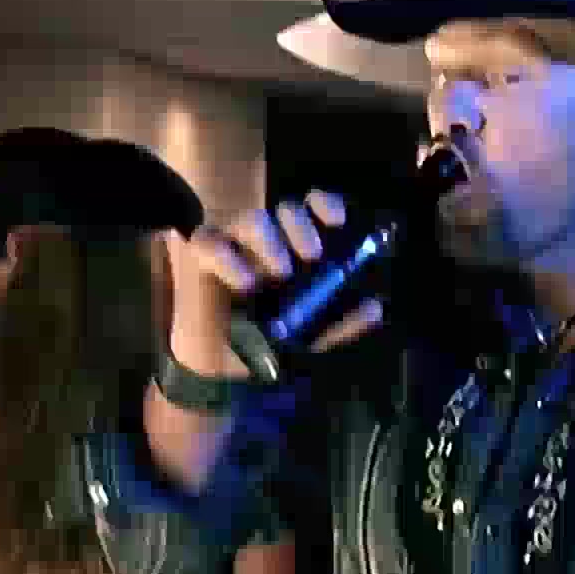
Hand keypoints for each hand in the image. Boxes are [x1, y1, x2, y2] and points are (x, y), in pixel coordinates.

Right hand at [167, 190, 385, 371]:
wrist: (224, 368)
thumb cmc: (270, 341)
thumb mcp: (313, 337)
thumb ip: (342, 323)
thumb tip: (373, 308)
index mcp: (298, 247)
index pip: (314, 208)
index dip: (326, 205)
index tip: (339, 221)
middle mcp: (269, 238)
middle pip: (286, 209)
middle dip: (301, 226)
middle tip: (313, 256)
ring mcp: (234, 242)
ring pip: (251, 218)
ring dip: (269, 240)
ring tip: (282, 273)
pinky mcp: (201, 255)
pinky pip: (208, 241)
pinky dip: (226, 257)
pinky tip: (244, 282)